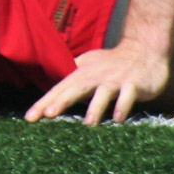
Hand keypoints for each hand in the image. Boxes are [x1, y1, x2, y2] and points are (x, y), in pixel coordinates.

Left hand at [24, 41, 171, 124]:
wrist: (144, 49)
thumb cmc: (112, 62)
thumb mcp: (88, 66)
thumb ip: (71, 78)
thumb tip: (52, 93)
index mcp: (83, 73)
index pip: (60, 89)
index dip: (44, 103)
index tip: (30, 118)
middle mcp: (96, 75)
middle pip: (76, 88)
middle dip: (62, 101)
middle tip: (48, 115)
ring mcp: (116, 79)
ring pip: (104, 92)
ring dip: (96, 107)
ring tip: (88, 123)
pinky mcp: (134, 84)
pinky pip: (128, 95)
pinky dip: (123, 106)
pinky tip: (118, 119)